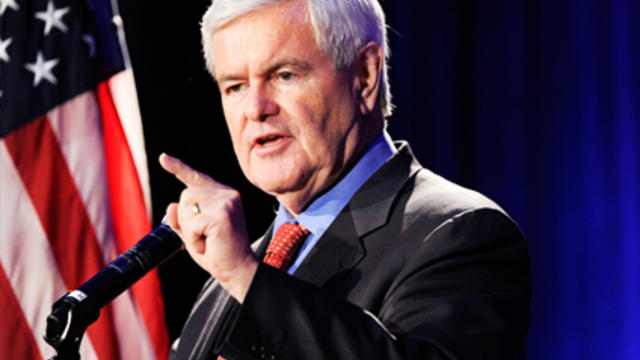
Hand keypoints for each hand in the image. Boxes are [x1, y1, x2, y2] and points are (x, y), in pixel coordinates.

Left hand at [159, 153, 258, 302]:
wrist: (238, 270)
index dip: (178, 168)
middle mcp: (227, 194)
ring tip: (207, 241)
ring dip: (189, 231)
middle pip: (185, 195)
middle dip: (185, 221)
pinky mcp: (222, 214)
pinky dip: (193, 239)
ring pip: (185, 208)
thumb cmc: (218, 253)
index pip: (196, 178)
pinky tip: (208, 244)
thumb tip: (171, 204)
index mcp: (222, 195)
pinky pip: (190, 223)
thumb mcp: (193, 234)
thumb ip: (181, 218)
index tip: (163, 158)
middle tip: (204, 238)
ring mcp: (226, 202)